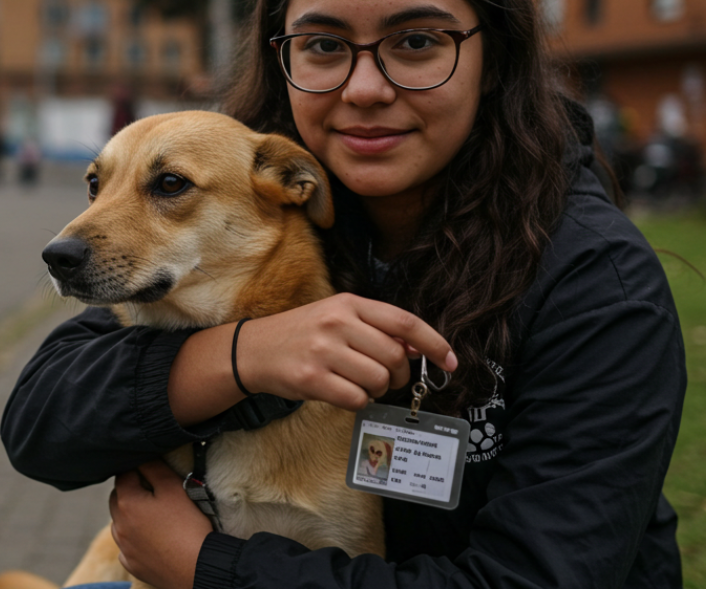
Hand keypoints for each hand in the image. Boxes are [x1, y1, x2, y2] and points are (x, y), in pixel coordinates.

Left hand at [109, 460, 210, 588]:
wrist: (198, 567)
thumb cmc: (188, 525)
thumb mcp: (173, 487)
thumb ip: (153, 468)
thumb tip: (142, 457)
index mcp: (126, 503)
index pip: (123, 474)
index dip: (138, 468)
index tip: (153, 469)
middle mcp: (118, 526)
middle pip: (117, 498)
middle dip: (131, 490)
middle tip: (155, 491)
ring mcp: (124, 548)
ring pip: (120, 523)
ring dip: (131, 515)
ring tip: (156, 515)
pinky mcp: (133, 565)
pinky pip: (127, 546)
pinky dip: (136, 539)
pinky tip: (154, 538)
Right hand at [239, 293, 456, 410]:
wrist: (254, 350)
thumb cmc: (303, 334)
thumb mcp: (339, 317)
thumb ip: (377, 328)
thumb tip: (419, 348)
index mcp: (349, 303)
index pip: (405, 322)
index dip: (435, 343)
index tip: (451, 362)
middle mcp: (337, 323)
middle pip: (394, 356)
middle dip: (398, 375)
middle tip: (386, 379)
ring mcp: (323, 350)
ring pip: (377, 380)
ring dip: (376, 390)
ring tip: (358, 383)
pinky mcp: (311, 378)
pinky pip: (356, 399)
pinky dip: (358, 402)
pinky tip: (343, 393)